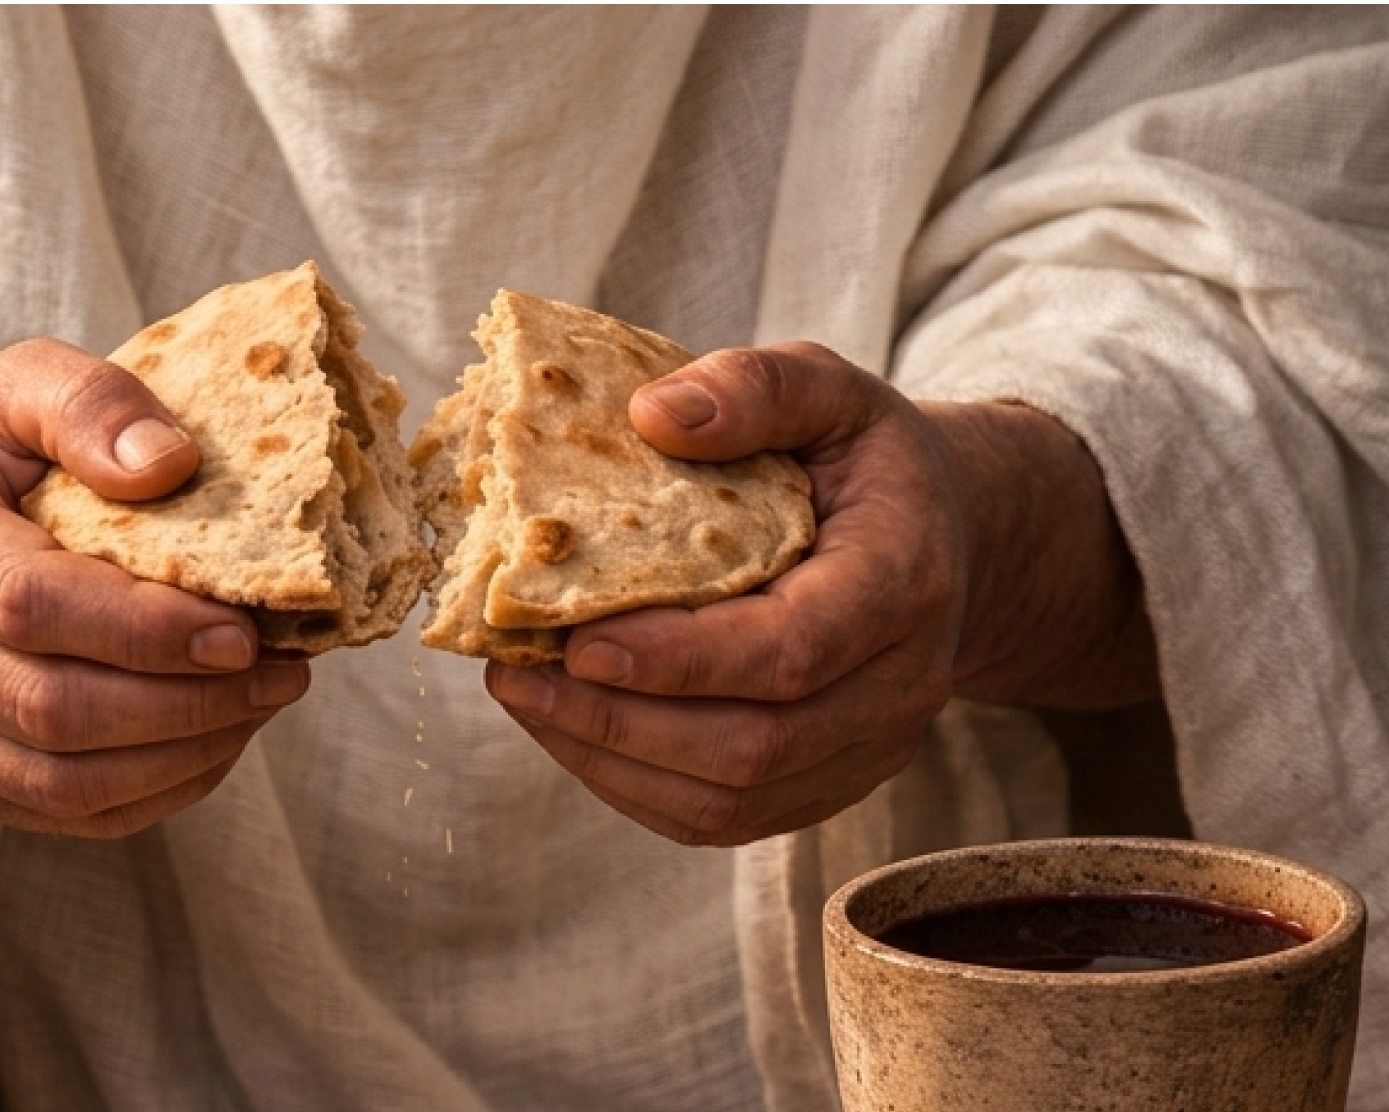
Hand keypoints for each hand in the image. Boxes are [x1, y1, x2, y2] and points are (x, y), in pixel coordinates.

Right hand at [0, 339, 309, 836]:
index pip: (28, 604)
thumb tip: (168, 464)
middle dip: (185, 704)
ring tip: (261, 706)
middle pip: (49, 709)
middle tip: (280, 673)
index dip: (144, 630)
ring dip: (181, 757)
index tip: (242, 629)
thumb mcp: (13, 383)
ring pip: (58, 783)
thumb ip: (87, 403)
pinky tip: (215, 742)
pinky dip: (154, 792)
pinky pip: (59, 812)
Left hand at [486, 342, 1156, 846]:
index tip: (579, 641)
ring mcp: (867, 751)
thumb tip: (650, 416)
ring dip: (609, 759)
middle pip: (753, 747)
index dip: (681, 659)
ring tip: (522, 696)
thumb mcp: (829, 390)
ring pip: (729, 801)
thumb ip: (754, 388)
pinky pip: (720, 819)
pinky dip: (630, 784)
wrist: (943, 537)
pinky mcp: (823, 786)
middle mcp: (901, 687)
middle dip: (618, 720)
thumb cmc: (863, 460)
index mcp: (904, 582)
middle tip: (515, 673)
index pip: (792, 651)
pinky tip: (568, 727)